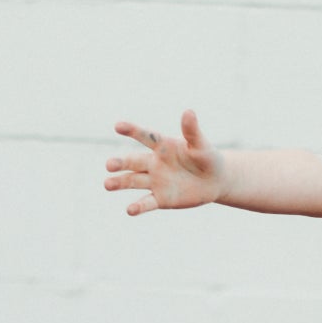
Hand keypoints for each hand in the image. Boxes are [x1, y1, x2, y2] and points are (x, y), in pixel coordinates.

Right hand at [104, 109, 224, 214]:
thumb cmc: (207, 158)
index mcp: (162, 146)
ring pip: (133, 181)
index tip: (118, 126)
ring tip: (107, 184)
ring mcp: (156, 181)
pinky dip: (138, 206)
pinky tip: (130, 210)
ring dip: (120, 183)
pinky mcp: (161, 199)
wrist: (214, 181)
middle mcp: (154, 163)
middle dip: (120, 163)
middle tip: (109, 165)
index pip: (145, 137)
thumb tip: (188, 112)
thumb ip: (192, 131)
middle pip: (133, 162)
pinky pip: (147, 202)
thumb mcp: (201, 145)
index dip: (132, 131)